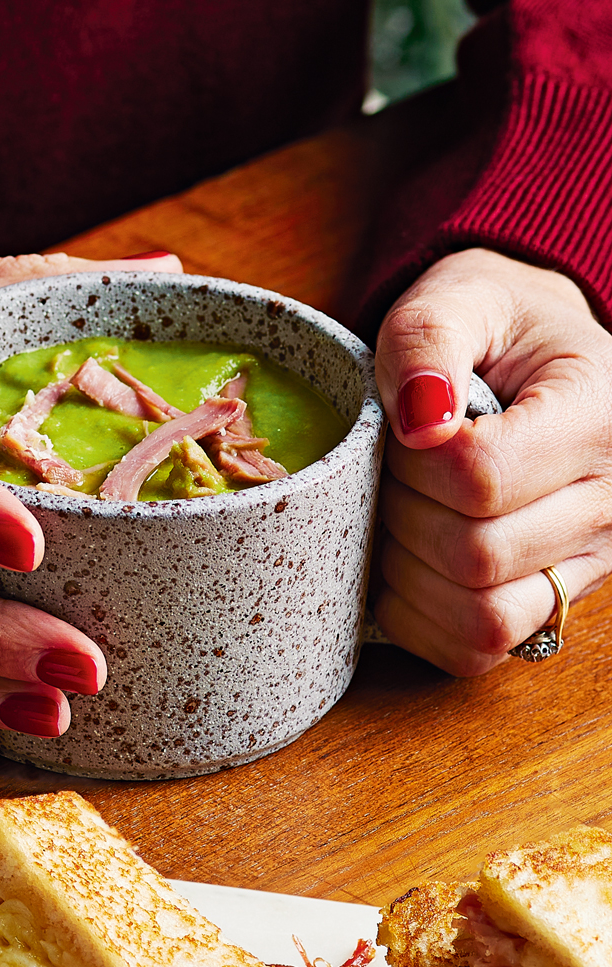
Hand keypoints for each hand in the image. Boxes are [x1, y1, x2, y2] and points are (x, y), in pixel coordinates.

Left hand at [371, 248, 611, 673]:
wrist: (535, 360)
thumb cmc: (493, 327)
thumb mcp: (457, 298)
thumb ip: (428, 341)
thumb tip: (419, 423)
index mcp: (600, 416)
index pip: (481, 478)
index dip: (410, 463)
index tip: (401, 432)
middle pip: (476, 555)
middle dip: (402, 515)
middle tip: (394, 476)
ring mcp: (590, 562)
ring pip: (482, 618)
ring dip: (409, 575)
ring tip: (402, 518)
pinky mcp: (555, 599)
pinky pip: (477, 648)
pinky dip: (420, 619)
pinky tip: (407, 565)